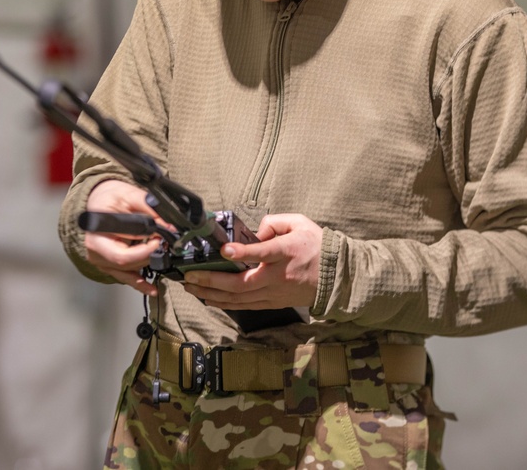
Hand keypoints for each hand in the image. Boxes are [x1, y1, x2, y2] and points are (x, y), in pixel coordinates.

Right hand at [83, 179, 168, 295]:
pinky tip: (152, 289)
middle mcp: (95, 251)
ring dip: (148, 264)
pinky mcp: (108, 264)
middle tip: (163, 241)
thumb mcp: (128, 195)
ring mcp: (101, 260)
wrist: (96, 200)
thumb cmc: (108, 197)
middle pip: (127, 264)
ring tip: (163, 255)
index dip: (145, 250)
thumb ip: (149, 208)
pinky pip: (125, 277)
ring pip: (128, 272)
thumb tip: (168, 225)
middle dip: (149, 254)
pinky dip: (140, 283)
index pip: (122, 254)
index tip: (159, 239)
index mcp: (96, 235)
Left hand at [182, 214, 321, 309]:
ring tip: (191, 288)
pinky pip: (245, 306)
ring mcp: (275, 293)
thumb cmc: (316, 246)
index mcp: (286, 252)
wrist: (336, 276)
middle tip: (190, 276)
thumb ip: (275, 222)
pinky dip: (225, 304)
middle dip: (212, 280)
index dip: (243, 252)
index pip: (263, 252)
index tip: (224, 250)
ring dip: (213, 294)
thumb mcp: (300, 223)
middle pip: (242, 283)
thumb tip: (254, 231)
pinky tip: (209, 299)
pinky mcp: (273, 302)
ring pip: (239, 299)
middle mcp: (278, 275)